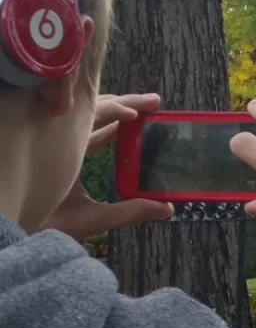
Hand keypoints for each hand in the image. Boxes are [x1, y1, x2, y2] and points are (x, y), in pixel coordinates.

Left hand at [41, 92, 172, 238]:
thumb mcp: (88, 219)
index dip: (121, 109)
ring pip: (85, 116)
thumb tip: (167, 208)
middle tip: (153, 103)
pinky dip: (101, 126)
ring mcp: (53, 142)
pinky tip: (116, 130)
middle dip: (125, 104)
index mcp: (63, 146)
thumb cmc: (44, 222)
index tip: (145, 111)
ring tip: (138, 112)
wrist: (13, 224)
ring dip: (113, 111)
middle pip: (92, 109)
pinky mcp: (52, 150)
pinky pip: (79, 129)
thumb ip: (127, 212)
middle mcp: (57, 137)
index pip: (95, 115)